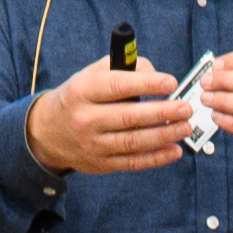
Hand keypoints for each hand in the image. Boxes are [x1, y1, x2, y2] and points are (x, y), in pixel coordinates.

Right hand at [23, 61, 195, 178]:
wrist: (47, 132)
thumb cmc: (79, 97)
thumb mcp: (91, 74)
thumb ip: (122, 68)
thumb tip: (155, 74)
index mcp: (82, 91)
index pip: (117, 86)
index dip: (146, 84)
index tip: (170, 82)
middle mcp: (86, 119)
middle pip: (128, 117)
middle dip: (161, 113)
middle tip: (185, 108)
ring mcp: (93, 144)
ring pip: (133, 142)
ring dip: (163, 136)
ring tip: (185, 127)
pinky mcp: (101, 164)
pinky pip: (132, 162)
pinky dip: (156, 158)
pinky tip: (174, 150)